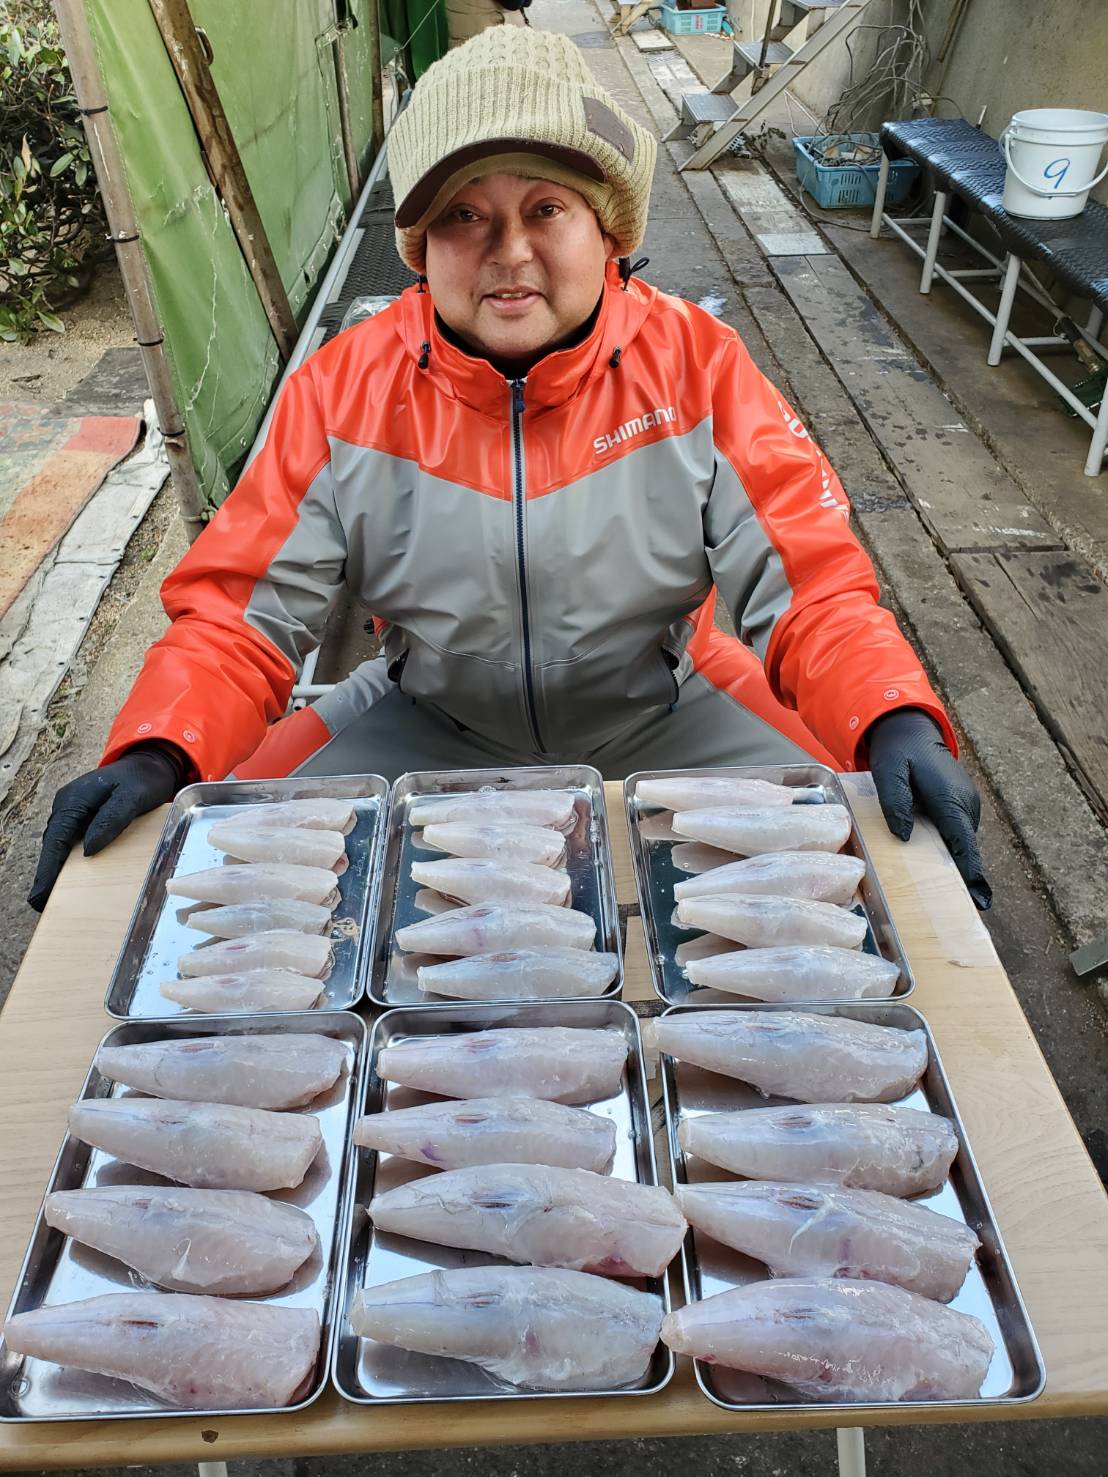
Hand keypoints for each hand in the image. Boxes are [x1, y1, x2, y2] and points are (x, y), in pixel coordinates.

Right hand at [28, 745, 186, 912]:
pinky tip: (71, 879)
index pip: (56, 840)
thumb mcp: (132, 796)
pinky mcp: (84, 819)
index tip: (41, 894)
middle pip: (53, 845)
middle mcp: (68, 807)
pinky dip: (69, 861)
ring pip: (60, 845)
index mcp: (74, 800)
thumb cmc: (143, 780)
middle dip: (47, 874)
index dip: (47, 869)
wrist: (150, 765)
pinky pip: (72, 842)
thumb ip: (112, 819)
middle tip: (42, 904)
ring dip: (56, 869)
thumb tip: (89, 849)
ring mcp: (74, 813)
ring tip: (52, 899)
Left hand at [867, 708, 990, 910]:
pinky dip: (950, 852)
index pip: (964, 844)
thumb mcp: (888, 773)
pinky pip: (956, 836)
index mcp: (951, 800)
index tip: (980, 900)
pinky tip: (936, 872)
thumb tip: (905, 837)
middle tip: (959, 913)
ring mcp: (966, 807)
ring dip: (955, 866)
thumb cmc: (898, 753)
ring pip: (961, 844)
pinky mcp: (960, 808)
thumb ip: (895, 804)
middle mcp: (966, 806)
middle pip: (965, 850)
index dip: (971, 873)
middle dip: (963, 878)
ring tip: (946, 900)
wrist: (910, 731)